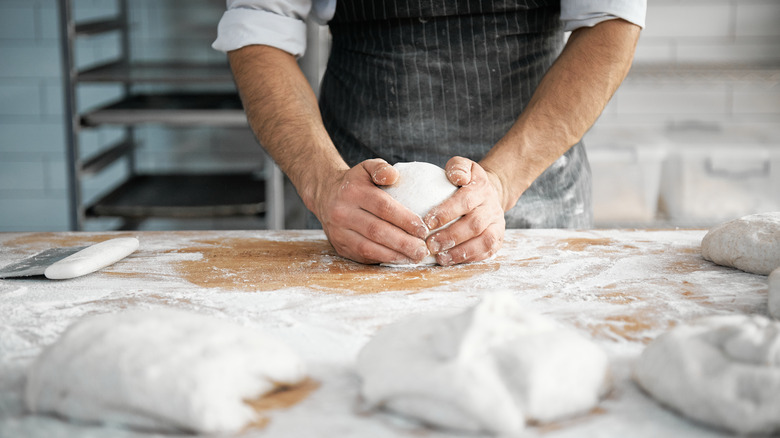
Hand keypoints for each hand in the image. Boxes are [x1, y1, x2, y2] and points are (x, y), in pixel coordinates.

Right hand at [311, 159, 429, 264]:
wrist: (325, 195)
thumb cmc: (355, 183)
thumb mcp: (366, 167)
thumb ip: (381, 168)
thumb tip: (394, 176)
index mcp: (353, 192)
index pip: (382, 207)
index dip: (405, 219)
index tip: (423, 229)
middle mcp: (342, 213)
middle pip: (376, 231)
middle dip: (403, 243)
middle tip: (423, 249)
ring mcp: (338, 232)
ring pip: (368, 248)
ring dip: (394, 255)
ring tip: (415, 257)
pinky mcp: (339, 246)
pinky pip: (363, 257)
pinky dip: (383, 260)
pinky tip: (400, 259)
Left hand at [423, 157, 505, 264]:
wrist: (490, 193)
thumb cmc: (467, 182)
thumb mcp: (464, 166)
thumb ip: (458, 167)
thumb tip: (457, 176)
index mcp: (481, 189)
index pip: (465, 201)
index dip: (446, 213)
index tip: (427, 222)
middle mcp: (492, 208)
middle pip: (474, 224)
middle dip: (451, 236)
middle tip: (430, 245)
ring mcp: (497, 224)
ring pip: (483, 241)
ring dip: (461, 251)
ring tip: (440, 257)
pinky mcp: (498, 239)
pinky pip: (487, 252)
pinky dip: (470, 259)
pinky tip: (451, 261)